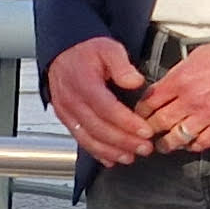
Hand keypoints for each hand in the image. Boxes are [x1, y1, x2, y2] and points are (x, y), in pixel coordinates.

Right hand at [46, 38, 153, 167]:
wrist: (64, 52)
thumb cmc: (86, 51)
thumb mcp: (108, 48)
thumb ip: (122, 65)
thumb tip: (135, 81)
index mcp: (84, 82)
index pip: (107, 108)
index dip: (127, 123)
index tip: (146, 131)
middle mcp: (72, 100)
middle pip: (98, 128)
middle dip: (123, 141)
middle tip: (145, 148)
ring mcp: (66, 112)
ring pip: (88, 138)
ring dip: (111, 151)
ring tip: (130, 157)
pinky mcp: (66, 119)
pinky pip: (80, 139)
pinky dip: (96, 152)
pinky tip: (110, 159)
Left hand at [131, 41, 209, 157]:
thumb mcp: (195, 56)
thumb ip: (177, 74)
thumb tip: (165, 87)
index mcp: (180, 80)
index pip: (150, 101)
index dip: (141, 111)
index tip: (140, 114)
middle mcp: (190, 100)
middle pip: (159, 122)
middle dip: (149, 129)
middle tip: (145, 132)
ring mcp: (206, 115)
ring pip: (177, 137)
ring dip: (167, 143)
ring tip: (163, 145)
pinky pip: (202, 143)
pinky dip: (192, 146)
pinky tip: (189, 144)